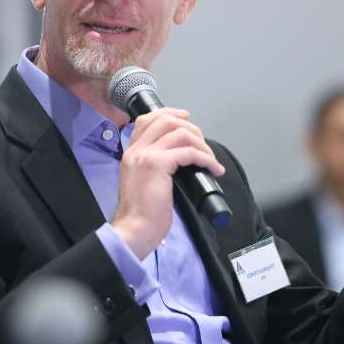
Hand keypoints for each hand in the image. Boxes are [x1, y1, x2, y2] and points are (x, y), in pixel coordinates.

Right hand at [112, 107, 224, 258]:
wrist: (135, 229)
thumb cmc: (142, 214)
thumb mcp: (143, 182)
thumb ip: (155, 167)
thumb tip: (180, 159)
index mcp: (131, 153)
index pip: (147, 120)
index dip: (170, 114)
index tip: (186, 119)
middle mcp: (136, 150)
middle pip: (165, 119)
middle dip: (191, 127)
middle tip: (203, 143)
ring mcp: (145, 156)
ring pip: (179, 132)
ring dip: (201, 143)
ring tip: (209, 159)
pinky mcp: (156, 165)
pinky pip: (188, 152)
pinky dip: (205, 158)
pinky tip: (212, 168)